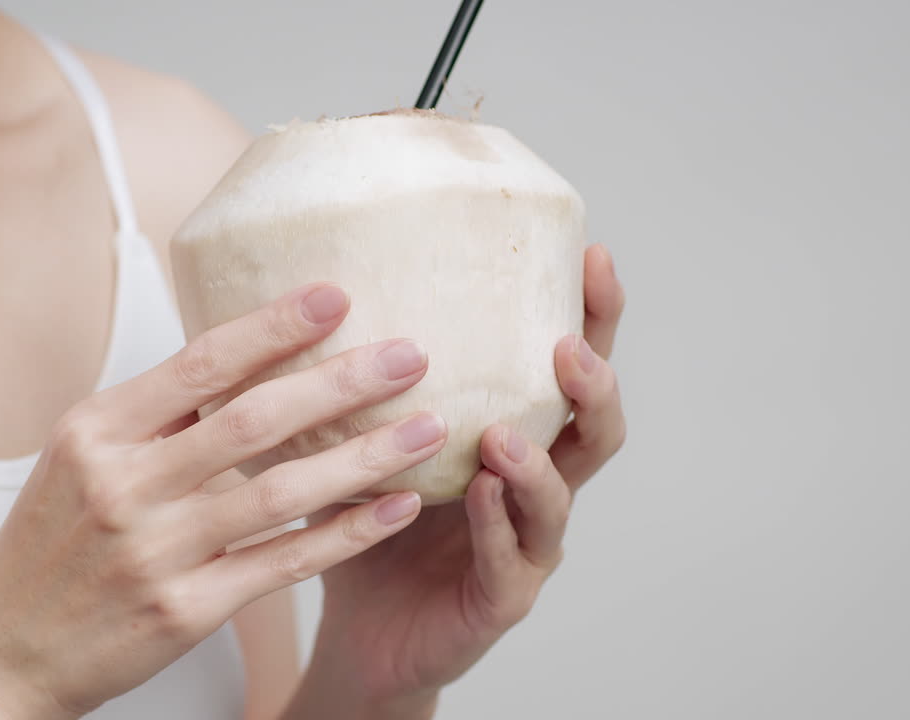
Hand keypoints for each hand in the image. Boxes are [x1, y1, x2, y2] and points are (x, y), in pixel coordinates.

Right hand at [0, 284, 445, 718]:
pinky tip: (396, 508)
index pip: (200, 363)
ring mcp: (154, 552)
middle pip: (253, 419)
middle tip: (409, 355)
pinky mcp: (184, 610)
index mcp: (96, 431)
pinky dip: (347, 533)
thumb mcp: (78, 459)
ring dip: (364, 457)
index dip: (274, 326)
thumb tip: (245, 358)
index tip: (337, 296)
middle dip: (341, 382)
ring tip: (426, 428)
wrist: (1, 652)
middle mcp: (123, 486)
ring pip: (282, 492)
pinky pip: (284, 563)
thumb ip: (154, 413)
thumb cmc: (47, 546)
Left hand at [294, 245, 626, 713]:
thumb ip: (367, 382)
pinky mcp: (500, 600)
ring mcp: (527, 546)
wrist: (360, 628)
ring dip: (536, 463)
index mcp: (514, 436)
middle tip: (568, 348)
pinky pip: (509, 563)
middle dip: (594, 384)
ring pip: (558, 501)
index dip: (593, 316)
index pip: (567, 369)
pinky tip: (479, 494)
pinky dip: (495, 526)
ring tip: (503, 434)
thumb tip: (315, 287)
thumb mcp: (370, 439)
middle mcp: (534, 487)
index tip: (594, 256)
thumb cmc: (373, 522)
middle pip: (594, 430)